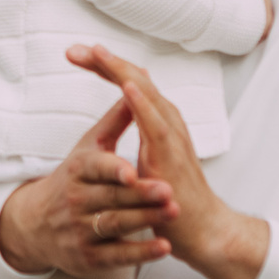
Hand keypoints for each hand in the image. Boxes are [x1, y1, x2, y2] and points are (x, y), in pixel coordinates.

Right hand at [0, 96, 178, 277]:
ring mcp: (82, 231)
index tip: (132, 171)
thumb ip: (113, 122)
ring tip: (172, 212)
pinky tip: (164, 248)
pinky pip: (118, 256)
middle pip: (112, 197)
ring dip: (146, 220)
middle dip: (140, 195)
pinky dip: (141, 253)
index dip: (114, 170)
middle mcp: (76, 201)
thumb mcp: (87, 150)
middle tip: (168, 191)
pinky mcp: (90, 258)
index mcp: (78, 170)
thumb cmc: (72, 181)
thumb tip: (133, 84)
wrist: (36, 226)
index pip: (96, 169)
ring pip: (117, 225)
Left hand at [69, 44, 270, 278]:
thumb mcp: (150, 156)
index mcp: (158, 120)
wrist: (202, 229)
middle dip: (105, 61)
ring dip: (121, 71)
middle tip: (75, 49)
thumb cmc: (173, 196)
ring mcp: (173, 136)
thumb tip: (126, 108)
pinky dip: (143, 103)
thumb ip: (141, 130)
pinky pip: (157, 124)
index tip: (76, 54)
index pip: (130, 84)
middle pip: (136, 80)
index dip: (105, 67)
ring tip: (98, 52)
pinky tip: (127, 87)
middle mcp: (168, 121)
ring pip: (146, 93)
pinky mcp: (173, 156)